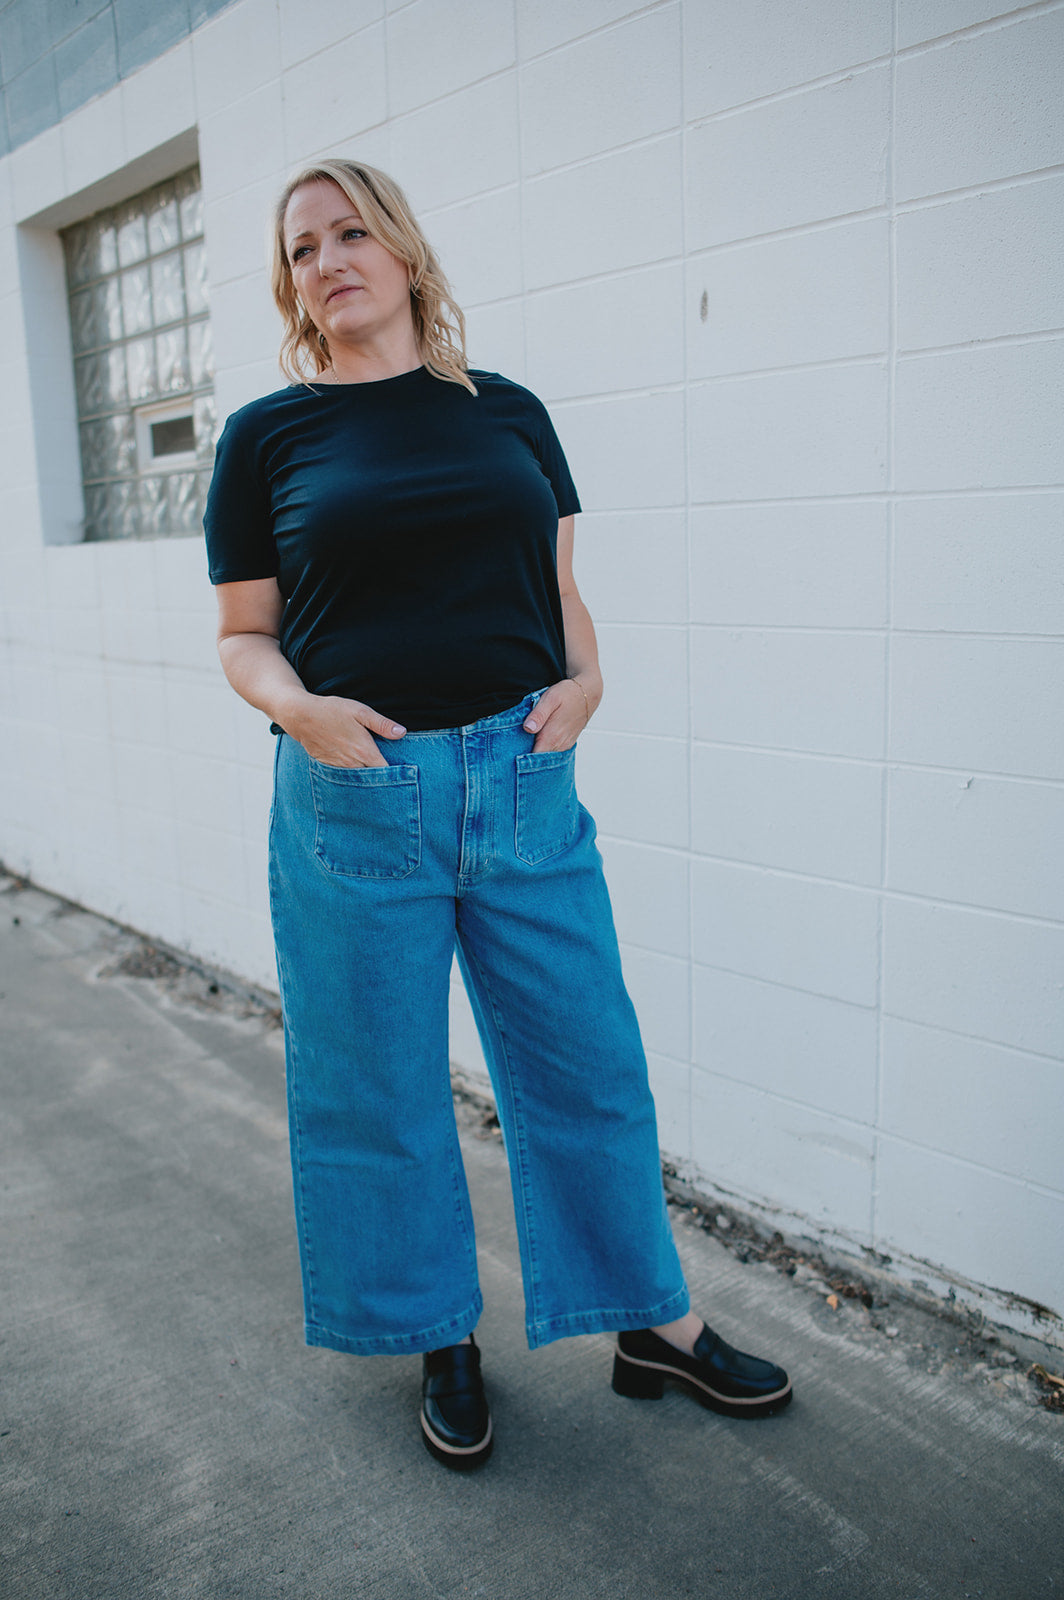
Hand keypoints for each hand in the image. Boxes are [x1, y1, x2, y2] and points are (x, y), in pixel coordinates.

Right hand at [285, 694, 405, 767]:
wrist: (301, 716)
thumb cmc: (332, 710)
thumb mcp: (360, 711)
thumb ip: (382, 724)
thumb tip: (402, 733)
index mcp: (364, 751)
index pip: (385, 771)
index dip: (395, 774)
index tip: (403, 774)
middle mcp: (352, 763)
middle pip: (372, 779)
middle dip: (382, 780)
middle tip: (392, 779)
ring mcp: (339, 767)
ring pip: (358, 779)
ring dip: (366, 779)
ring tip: (374, 776)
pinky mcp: (328, 766)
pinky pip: (344, 776)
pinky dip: (351, 776)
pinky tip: (356, 771)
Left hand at [522, 678, 589, 752]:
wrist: (588, 694)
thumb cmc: (568, 694)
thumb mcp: (550, 698)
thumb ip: (539, 714)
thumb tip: (528, 728)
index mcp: (552, 736)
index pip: (534, 758)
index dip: (522, 757)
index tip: (513, 752)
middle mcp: (559, 744)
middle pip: (539, 759)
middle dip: (527, 755)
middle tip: (516, 746)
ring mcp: (564, 745)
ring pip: (546, 756)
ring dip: (536, 751)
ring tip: (526, 742)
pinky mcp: (567, 744)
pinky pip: (552, 752)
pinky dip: (544, 749)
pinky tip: (538, 739)